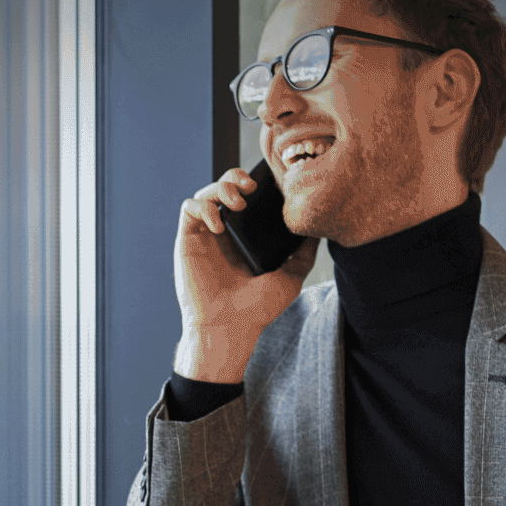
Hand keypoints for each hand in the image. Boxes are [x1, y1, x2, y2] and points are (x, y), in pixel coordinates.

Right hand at [172, 168, 319, 383]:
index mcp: (245, 239)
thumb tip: (318, 232)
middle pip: (224, 188)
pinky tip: (219, 225)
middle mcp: (224, 234)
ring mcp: (204, 236)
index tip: (269, 186)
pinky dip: (203, 207)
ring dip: (220, 188)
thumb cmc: (257, 309)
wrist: (230, 327)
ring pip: (205, 193)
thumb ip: (303, 255)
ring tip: (237, 202)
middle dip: (235, 177)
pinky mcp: (187, 241)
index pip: (246, 198)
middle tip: (250, 188)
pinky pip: (188, 209)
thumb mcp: (290, 278)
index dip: (254, 184)